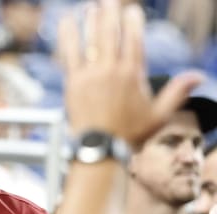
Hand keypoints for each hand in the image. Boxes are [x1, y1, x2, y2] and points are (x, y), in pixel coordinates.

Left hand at [59, 0, 202, 147]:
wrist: (100, 148)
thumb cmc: (129, 134)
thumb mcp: (159, 115)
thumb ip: (177, 92)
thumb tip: (198, 76)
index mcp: (133, 75)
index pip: (133, 40)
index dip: (132, 23)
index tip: (131, 11)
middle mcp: (111, 71)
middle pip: (110, 34)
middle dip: (109, 14)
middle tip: (108, 1)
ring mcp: (90, 75)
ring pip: (90, 40)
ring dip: (90, 21)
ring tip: (90, 7)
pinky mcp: (72, 82)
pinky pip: (69, 53)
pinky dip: (67, 36)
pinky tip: (65, 22)